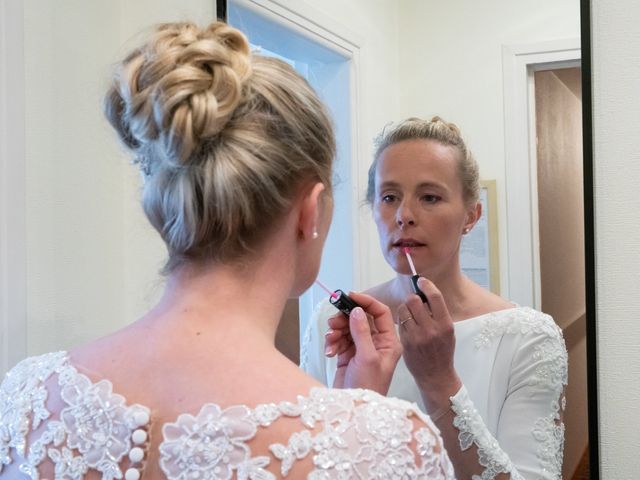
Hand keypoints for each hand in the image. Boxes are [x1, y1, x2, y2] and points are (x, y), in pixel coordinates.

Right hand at [324, 292, 401, 394]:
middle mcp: (376, 342)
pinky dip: (333, 342)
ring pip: (347, 328)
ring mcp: (361, 348)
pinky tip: (330, 352)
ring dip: (337, 331)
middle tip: (333, 322)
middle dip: (345, 318)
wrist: (354, 409)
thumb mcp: (367, 357)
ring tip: (331, 339)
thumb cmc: (368, 387)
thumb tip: (356, 310)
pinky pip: (339, 339)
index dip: (366, 302)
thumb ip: (362, 331)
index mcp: (388, 341)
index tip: (349, 296)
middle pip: (360, 318)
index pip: (380, 313)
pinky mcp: (348, 355)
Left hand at [398, 277, 461, 412]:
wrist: (435, 375)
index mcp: (445, 325)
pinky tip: (407, 325)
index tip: (421, 281)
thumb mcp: (447, 331)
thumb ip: (438, 314)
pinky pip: (399, 322)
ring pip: (404, 309)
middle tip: (415, 302)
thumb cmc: (442, 351)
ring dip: (405, 308)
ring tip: (411, 315)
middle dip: (413, 298)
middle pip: (414, 300)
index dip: (426, 285)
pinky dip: (402, 320)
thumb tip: (425, 293)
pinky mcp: (405, 342)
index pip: (435, 297)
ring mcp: (417, 336)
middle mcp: (431, 330)